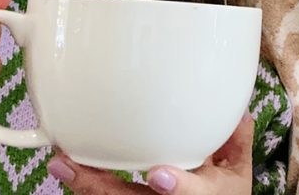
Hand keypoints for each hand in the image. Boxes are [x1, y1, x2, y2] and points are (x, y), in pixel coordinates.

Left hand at [48, 111, 253, 193]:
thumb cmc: (222, 194)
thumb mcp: (238, 174)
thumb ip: (237, 142)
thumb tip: (239, 112)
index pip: (195, 193)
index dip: (177, 186)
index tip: (157, 174)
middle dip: (100, 185)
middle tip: (70, 165)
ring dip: (83, 183)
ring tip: (59, 163)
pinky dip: (85, 182)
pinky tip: (67, 167)